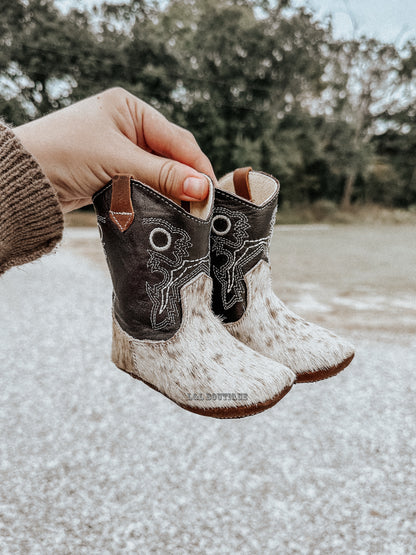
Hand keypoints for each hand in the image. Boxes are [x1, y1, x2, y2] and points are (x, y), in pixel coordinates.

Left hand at [14, 88, 215, 211]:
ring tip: (188, 211)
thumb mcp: (118, 161)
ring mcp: (121, 150)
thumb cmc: (64, 153)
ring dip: (172, 191)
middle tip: (202, 206)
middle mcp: (129, 127)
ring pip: (159, 173)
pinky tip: (167, 209)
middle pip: (171, 156)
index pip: (177, 138)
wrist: (23, 178)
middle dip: (186, 180)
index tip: (210, 191)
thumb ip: (162, 175)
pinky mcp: (114, 172)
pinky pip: (145, 184)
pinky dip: (156, 196)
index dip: (196, 166)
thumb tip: (202, 187)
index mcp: (131, 110)